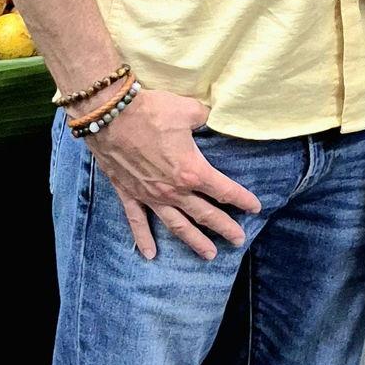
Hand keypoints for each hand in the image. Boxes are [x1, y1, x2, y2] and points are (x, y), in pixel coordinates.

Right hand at [87, 88, 260, 261]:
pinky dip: (143, 239)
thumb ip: (203, 117)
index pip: (224, 191)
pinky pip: (137, 221)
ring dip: (195, 241)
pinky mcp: (129, 194)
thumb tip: (208, 116)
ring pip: (177, 225)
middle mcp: (174, 190)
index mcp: (192, 171)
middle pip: (206, 214)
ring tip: (210, 254)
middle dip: (225, 228)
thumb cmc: (150, 111)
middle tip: (239, 240)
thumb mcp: (187, 109)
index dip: (242, 200)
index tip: (255, 207)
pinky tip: (150, 254)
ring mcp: (150, 196)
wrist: (109, 114)